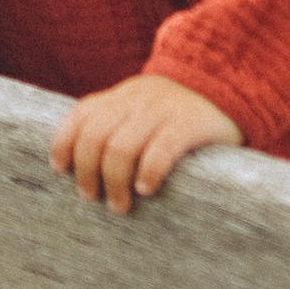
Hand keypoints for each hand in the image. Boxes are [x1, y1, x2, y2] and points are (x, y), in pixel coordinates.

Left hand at [51, 70, 239, 211]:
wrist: (229, 83)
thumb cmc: (177, 111)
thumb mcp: (142, 108)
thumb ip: (116, 125)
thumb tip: (81, 165)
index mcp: (121, 96)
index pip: (80, 115)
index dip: (63, 142)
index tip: (60, 169)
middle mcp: (137, 100)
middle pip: (95, 136)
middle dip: (87, 171)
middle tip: (91, 197)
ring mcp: (163, 110)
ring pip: (122, 147)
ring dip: (114, 182)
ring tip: (119, 205)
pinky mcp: (190, 123)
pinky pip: (162, 149)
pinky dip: (148, 172)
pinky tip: (146, 189)